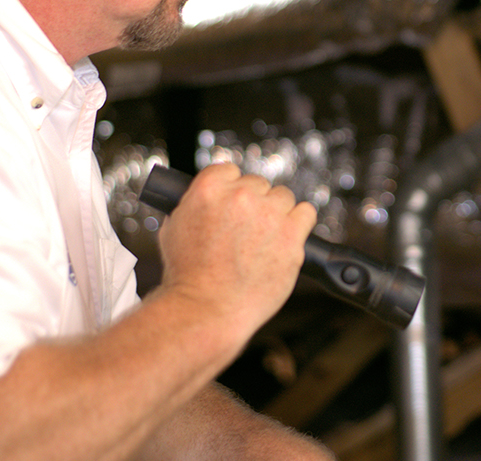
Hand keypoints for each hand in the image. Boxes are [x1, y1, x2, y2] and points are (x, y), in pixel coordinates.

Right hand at [155, 163, 317, 341]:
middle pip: (259, 184)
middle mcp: (241, 196)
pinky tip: (287, 238)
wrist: (205, 309)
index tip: (233, 204)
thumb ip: (194, 205)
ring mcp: (269, 214)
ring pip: (283, 197)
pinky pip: (307, 213)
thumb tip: (205, 198)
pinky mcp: (292, 235)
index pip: (230, 170)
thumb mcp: (173, 229)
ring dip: (277, 214)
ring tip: (264, 240)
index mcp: (209, 189)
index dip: (231, 188)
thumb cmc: (187, 277)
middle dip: (254, 205)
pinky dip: (299, 223)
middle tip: (246, 231)